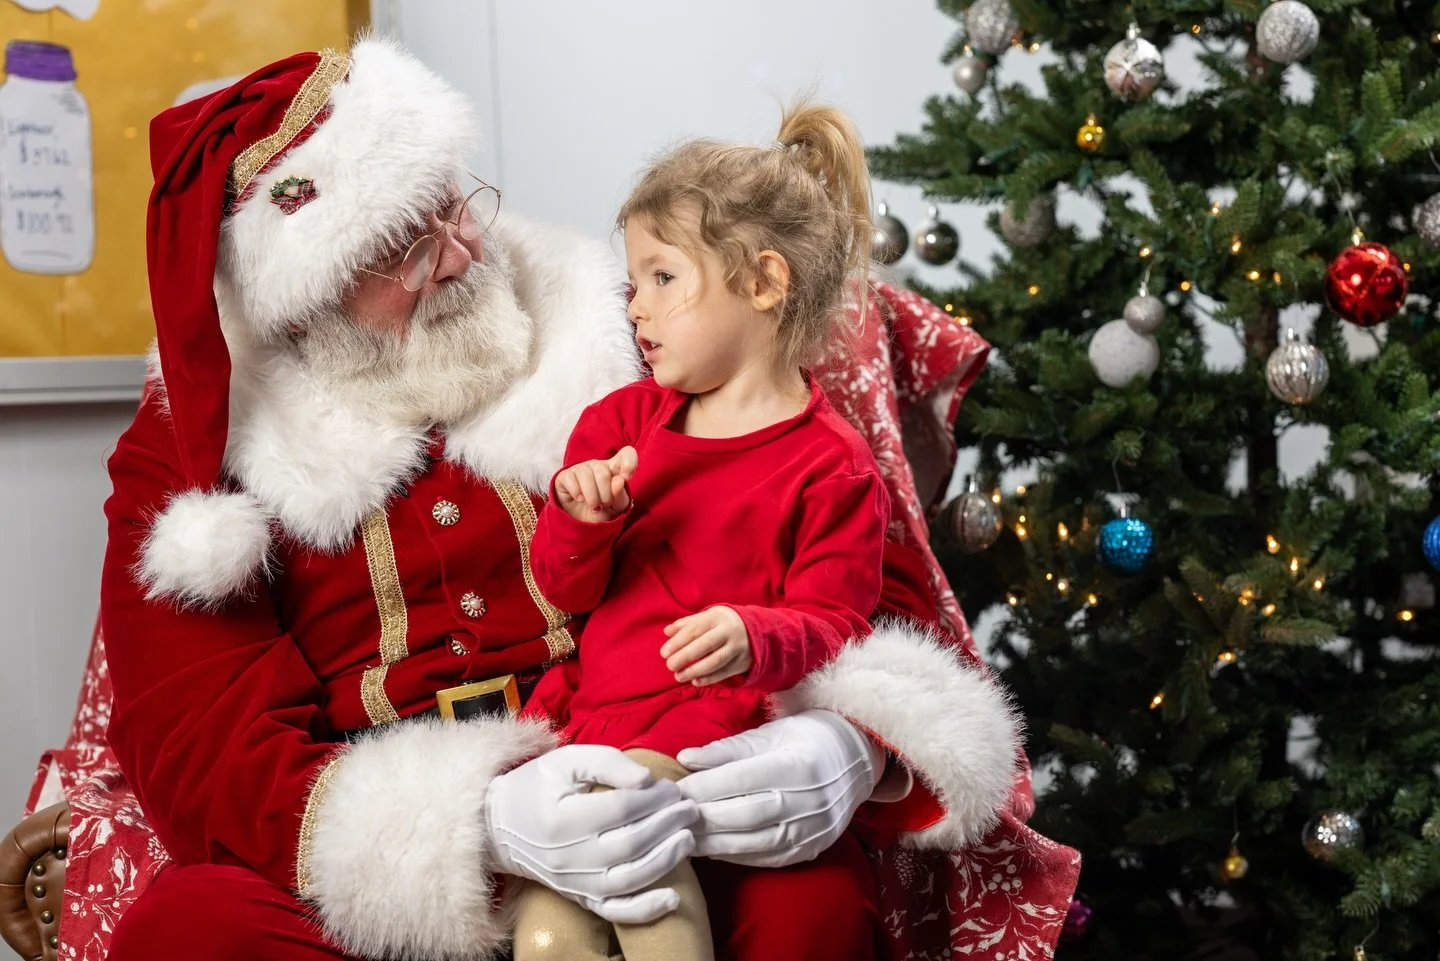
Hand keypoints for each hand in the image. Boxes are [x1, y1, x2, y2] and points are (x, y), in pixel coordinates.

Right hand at [486, 743, 697, 923]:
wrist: (499, 827)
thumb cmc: (536, 786)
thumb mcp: (566, 760)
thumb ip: (607, 762)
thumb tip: (647, 780)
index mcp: (564, 818)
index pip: (622, 809)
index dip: (655, 798)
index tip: (673, 788)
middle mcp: (569, 856)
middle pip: (631, 843)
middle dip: (668, 825)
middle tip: (690, 809)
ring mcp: (574, 882)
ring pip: (629, 879)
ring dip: (666, 860)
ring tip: (688, 838)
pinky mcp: (579, 898)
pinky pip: (615, 911)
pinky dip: (645, 910)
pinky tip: (673, 898)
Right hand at [555, 446, 637, 522]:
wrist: (582, 524)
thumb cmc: (603, 512)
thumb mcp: (617, 508)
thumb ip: (621, 495)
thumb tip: (619, 480)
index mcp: (615, 469)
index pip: (627, 454)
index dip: (629, 463)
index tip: (626, 477)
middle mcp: (597, 466)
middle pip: (603, 473)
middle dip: (605, 496)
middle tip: (603, 505)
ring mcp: (580, 469)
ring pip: (587, 476)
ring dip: (592, 498)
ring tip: (593, 506)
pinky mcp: (565, 476)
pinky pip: (571, 479)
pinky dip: (577, 493)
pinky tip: (579, 499)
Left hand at [662, 606, 751, 685]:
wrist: (754, 629)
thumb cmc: (721, 624)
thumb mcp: (706, 618)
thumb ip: (686, 624)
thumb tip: (666, 632)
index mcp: (716, 618)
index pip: (695, 629)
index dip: (678, 641)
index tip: (664, 653)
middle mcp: (728, 632)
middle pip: (705, 645)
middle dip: (685, 656)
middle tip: (669, 665)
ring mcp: (737, 647)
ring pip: (716, 661)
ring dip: (695, 670)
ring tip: (679, 676)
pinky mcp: (742, 662)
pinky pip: (724, 672)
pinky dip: (709, 678)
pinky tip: (695, 681)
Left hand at [675, 710, 884, 867]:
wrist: (856, 759)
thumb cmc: (806, 737)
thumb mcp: (769, 734)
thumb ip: (727, 749)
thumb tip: (685, 759)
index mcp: (798, 765)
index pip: (740, 779)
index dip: (703, 786)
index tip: (674, 789)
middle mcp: (809, 801)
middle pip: (744, 815)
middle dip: (702, 817)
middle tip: (670, 816)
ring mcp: (813, 829)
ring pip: (754, 842)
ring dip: (714, 842)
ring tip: (683, 835)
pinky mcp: (811, 848)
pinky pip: (768, 857)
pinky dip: (736, 854)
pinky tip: (712, 847)